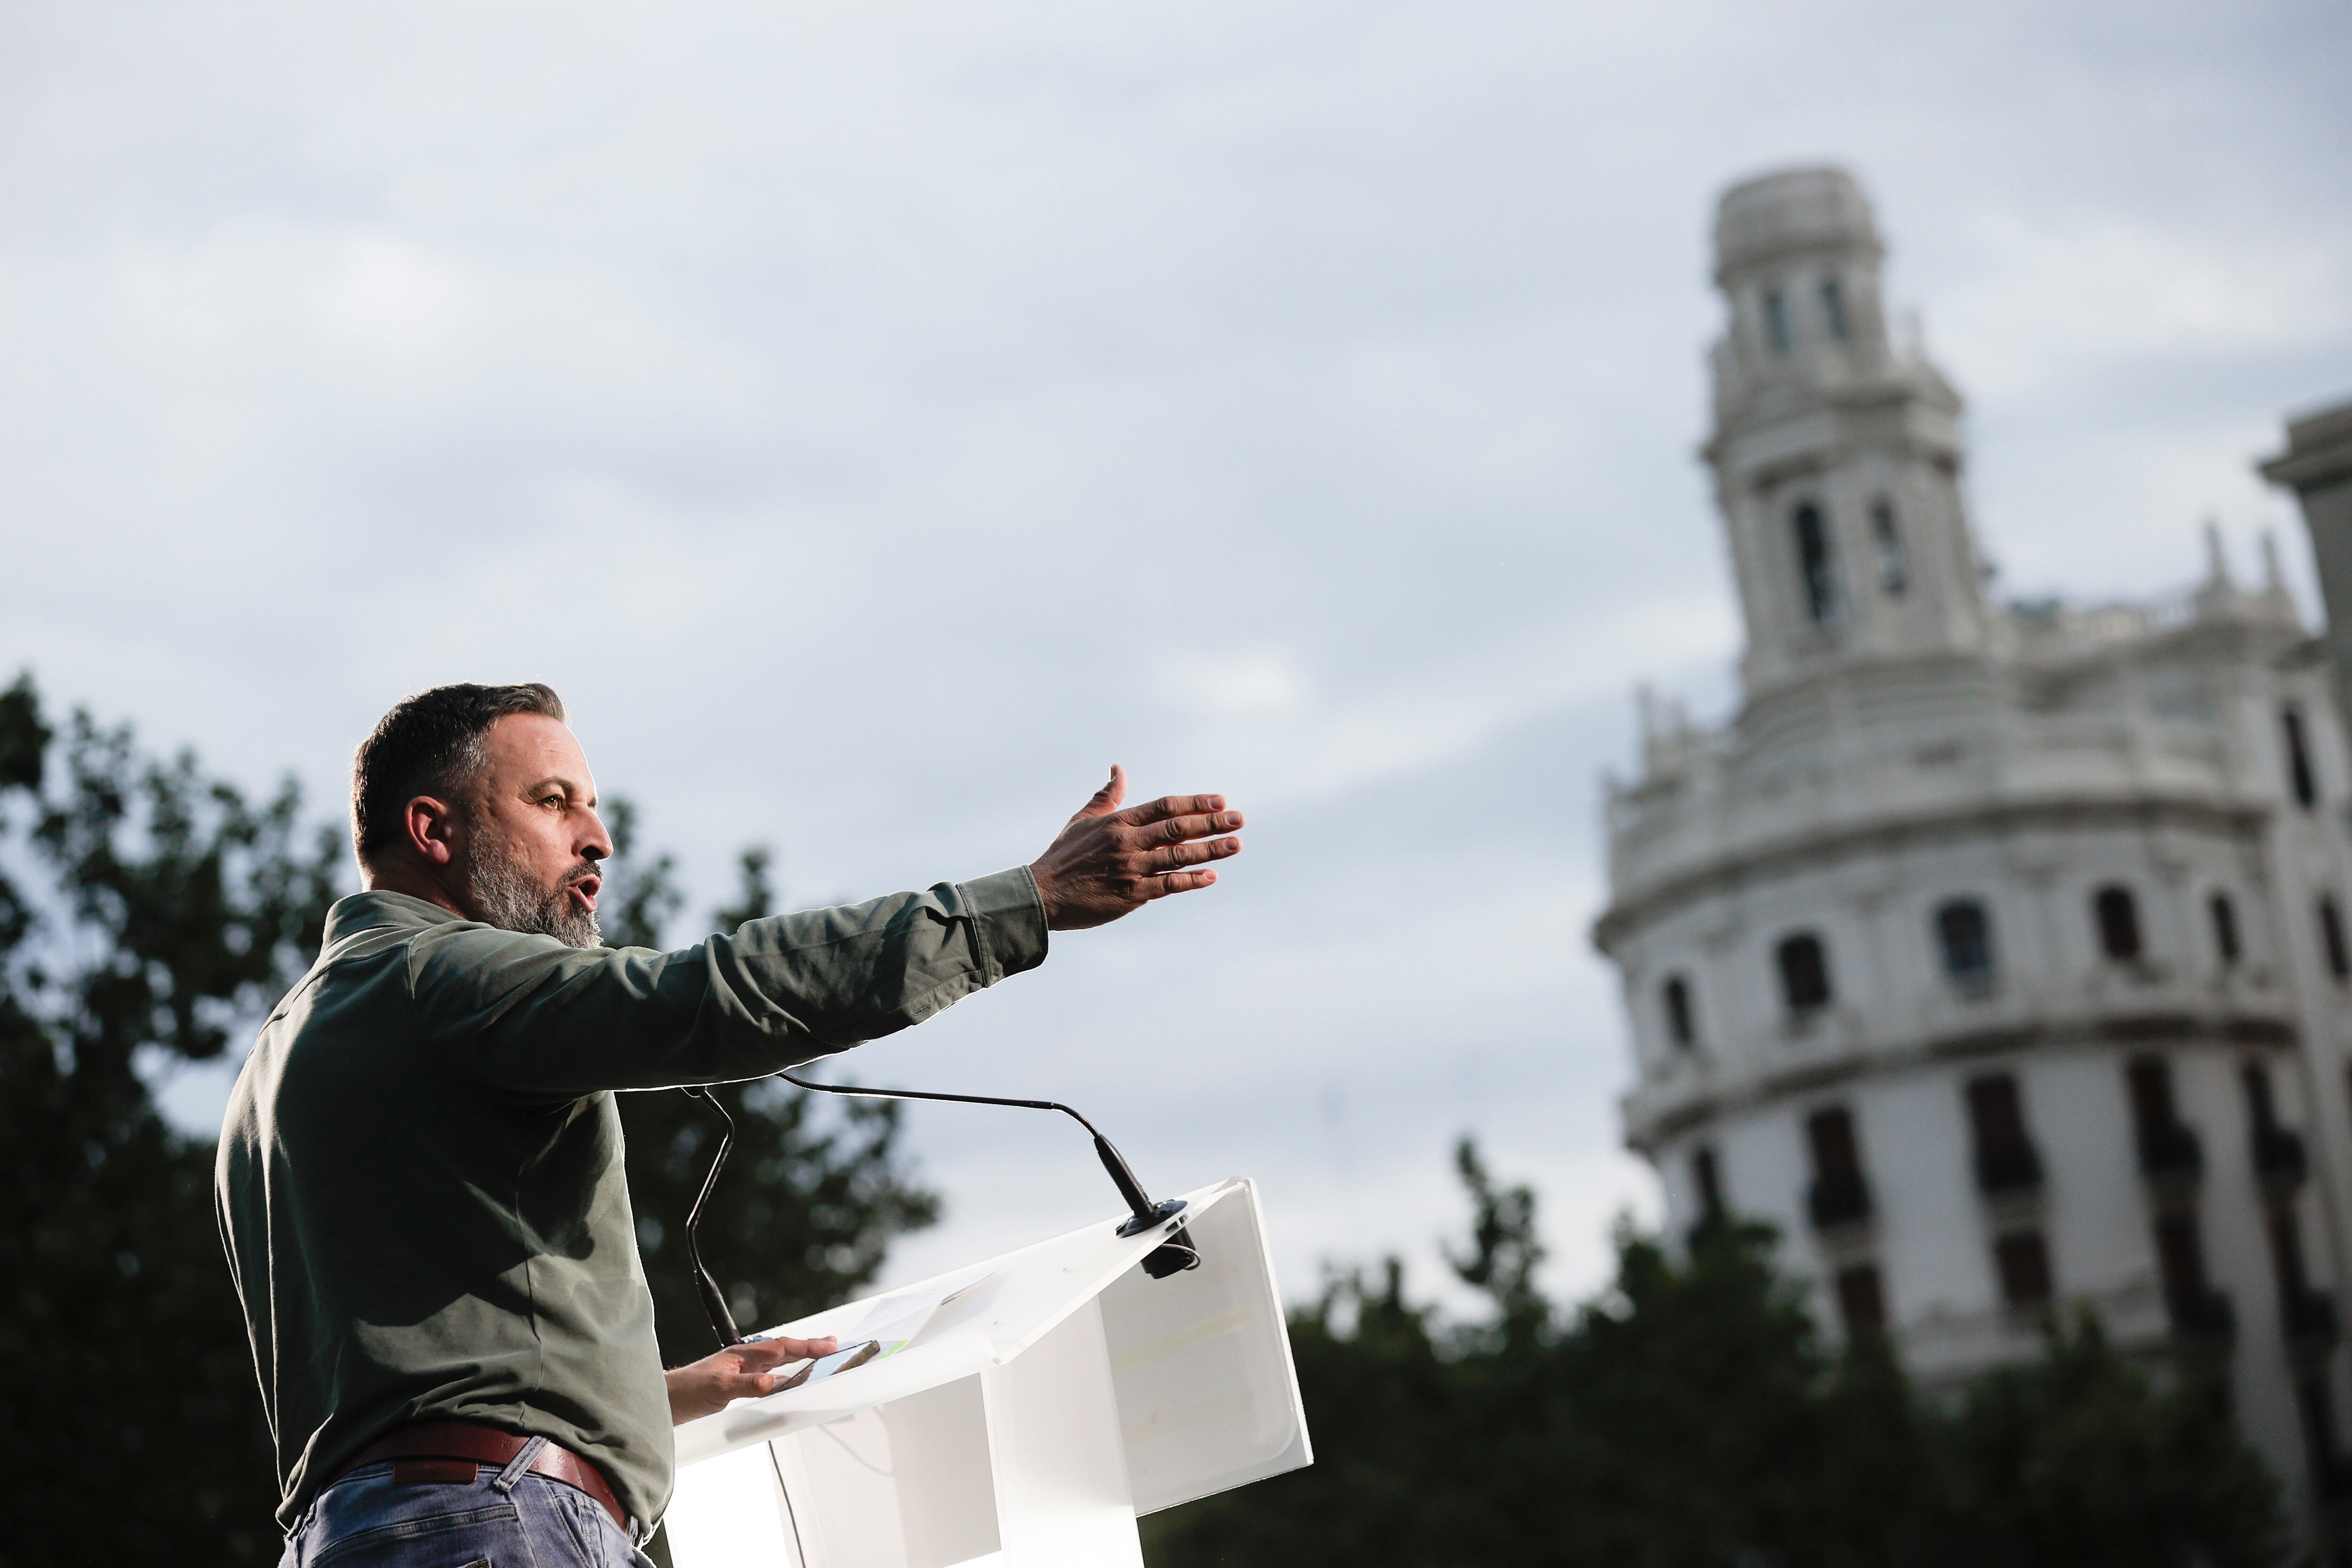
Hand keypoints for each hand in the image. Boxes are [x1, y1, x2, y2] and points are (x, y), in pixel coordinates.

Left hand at [665, 1335, 838, 1424]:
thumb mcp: (719, 1388)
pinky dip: (784, 1377)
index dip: (807, 1346)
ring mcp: (740, 1371)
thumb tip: (775, 1382)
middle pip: (783, 1350)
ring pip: (776, 1362)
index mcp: (743, 1354)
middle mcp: (744, 1360)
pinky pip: (767, 1378)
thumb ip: (748, 1385)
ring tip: (817, 1358)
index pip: (782, 1347)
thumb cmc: (685, 1391)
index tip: (830, 1345)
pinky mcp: (735, 1385)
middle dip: (809, 1347)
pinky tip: (788, 1381)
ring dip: (798, 1360)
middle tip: (832, 1345)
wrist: (662, 1403)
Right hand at [1028, 765, 1242, 930]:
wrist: (1043, 894)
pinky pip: (1167, 885)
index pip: (1164, 807)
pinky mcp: (1130, 894)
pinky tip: (1211, 876)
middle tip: (1239, 819)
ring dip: (1209, 850)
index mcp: (1118, 822)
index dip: (1194, 803)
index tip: (1220, 801)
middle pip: (1177, 829)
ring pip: (1177, 856)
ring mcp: (1130, 869)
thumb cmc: (1063, 855)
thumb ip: (1106, 796)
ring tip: (1235, 844)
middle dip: (1211, 823)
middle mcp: (1127, 842)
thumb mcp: (1083, 819)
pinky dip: (1190, 881)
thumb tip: (1118, 768)